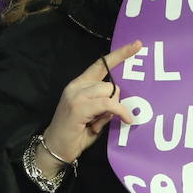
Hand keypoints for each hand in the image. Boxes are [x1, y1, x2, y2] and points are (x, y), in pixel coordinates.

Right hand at [39, 42, 143, 172]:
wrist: (55, 148)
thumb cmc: (76, 134)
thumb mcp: (95, 116)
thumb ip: (106, 104)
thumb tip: (119, 97)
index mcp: (80, 84)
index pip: (101, 65)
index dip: (119, 54)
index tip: (137, 44)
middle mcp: (76, 86)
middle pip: (109, 83)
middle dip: (114, 100)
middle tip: (106, 118)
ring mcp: (76, 95)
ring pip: (108, 91)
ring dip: (113, 108)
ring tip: (99, 124)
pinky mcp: (79, 107)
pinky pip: (108, 103)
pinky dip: (120, 111)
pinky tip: (126, 119)